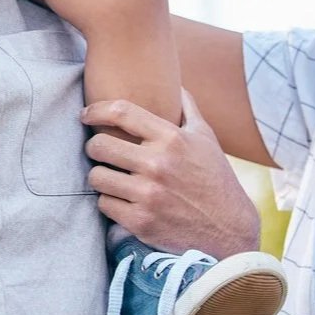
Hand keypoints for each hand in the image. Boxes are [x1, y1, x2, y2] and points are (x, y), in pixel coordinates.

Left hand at [82, 90, 259, 259]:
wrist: (229, 231)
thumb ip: (187, 108)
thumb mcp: (206, 138)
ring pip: (96, 177)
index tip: (85, 115)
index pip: (120, 112)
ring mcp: (148, 194)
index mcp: (172, 139)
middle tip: (100, 152)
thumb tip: (175, 84)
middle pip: (99, 145)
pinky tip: (122, 200)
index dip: (96, 111)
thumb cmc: (215, 179)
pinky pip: (103, 204)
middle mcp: (158, 164)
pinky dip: (109, 202)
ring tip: (112, 177)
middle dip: (95, 147)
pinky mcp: (140, 221)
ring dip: (101, 177)